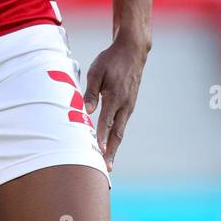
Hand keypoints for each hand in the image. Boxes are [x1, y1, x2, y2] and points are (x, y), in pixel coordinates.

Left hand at [83, 31, 149, 171]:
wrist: (133, 51)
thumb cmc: (110, 60)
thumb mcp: (96, 72)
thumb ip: (91, 92)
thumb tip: (86, 110)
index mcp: (115, 96)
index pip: (107, 122)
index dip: (102, 138)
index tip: (99, 152)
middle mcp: (125, 104)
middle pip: (117, 133)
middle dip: (111, 152)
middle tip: (106, 169)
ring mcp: (129, 106)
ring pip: (120, 131)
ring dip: (114, 147)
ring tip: (107, 163)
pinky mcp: (129, 105)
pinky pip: (122, 124)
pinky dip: (116, 137)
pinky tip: (110, 146)